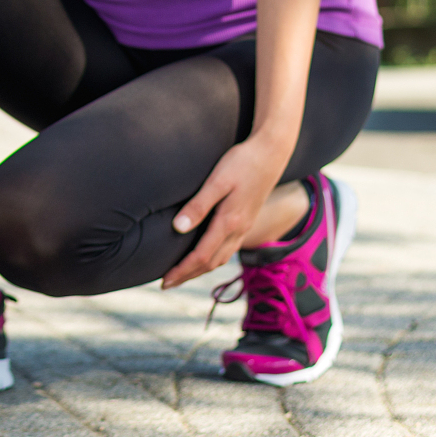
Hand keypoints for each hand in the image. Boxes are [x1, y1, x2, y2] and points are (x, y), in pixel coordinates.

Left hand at [160, 139, 289, 288]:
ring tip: (183, 273)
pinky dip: (214, 258)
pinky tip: (206, 253)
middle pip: (211, 263)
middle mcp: (239, 230)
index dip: (181, 271)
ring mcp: (245, 226)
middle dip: (188, 275)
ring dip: (201, 269)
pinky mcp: (247, 220)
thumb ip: (198, 205)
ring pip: (222, 258)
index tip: (164, 281)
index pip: (201, 256)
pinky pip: (229, 248)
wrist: (271, 153)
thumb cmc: (241, 162)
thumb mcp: (217, 181)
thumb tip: (178, 228)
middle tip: (167, 283)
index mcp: (230, 223)